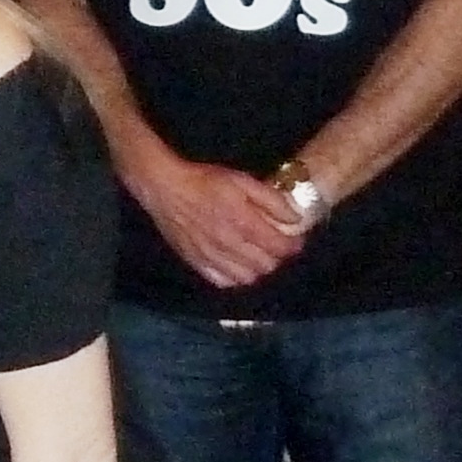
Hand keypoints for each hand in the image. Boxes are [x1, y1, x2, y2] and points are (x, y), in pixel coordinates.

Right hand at [132, 152, 306, 290]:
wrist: (165, 188)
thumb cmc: (205, 182)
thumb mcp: (242, 180)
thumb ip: (272, 200)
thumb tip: (295, 219)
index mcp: (243, 222)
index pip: (279, 247)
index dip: (293, 245)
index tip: (295, 240)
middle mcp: (230, 244)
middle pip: (266, 266)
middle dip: (276, 257)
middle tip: (275, 246)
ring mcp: (212, 256)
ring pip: (247, 278)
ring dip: (257, 269)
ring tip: (256, 257)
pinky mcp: (196, 262)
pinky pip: (223, 281)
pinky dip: (234, 277)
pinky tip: (235, 265)